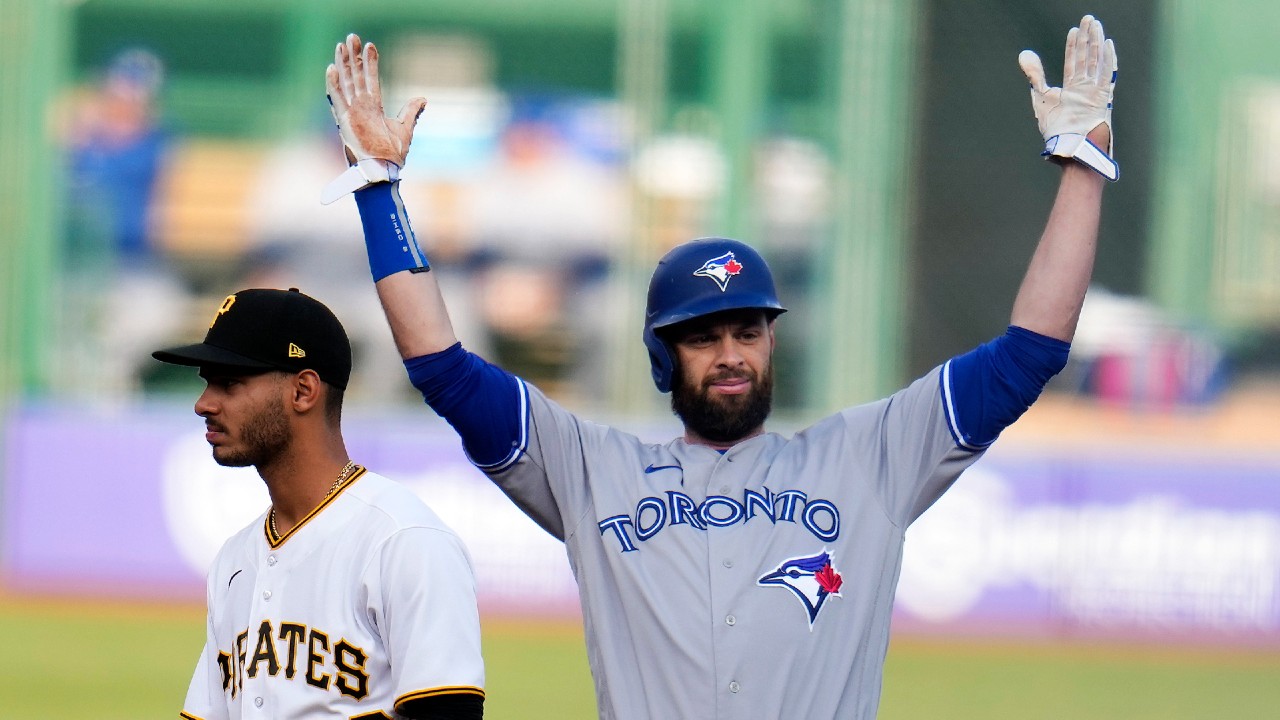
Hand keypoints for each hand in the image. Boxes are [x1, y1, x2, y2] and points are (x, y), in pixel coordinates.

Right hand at [321, 33, 426, 203]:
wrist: (385, 171)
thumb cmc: (393, 154)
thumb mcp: (405, 127)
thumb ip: (411, 111)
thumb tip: (423, 98)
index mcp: (374, 108)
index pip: (372, 79)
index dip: (371, 62)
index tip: (370, 45)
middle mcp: (361, 107)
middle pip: (356, 76)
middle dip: (354, 57)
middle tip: (352, 37)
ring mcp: (352, 113)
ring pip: (346, 83)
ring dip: (343, 64)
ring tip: (341, 45)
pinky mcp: (345, 121)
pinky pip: (338, 99)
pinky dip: (334, 84)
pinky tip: (332, 68)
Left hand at [1018, 15, 1117, 179]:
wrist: (1070, 148)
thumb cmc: (1056, 130)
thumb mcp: (1041, 98)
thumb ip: (1034, 76)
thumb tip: (1024, 54)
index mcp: (1072, 89)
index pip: (1074, 62)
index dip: (1073, 46)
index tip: (1074, 30)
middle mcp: (1086, 88)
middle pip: (1087, 57)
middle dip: (1087, 37)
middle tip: (1088, 19)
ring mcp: (1096, 92)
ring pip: (1097, 61)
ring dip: (1096, 42)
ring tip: (1095, 25)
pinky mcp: (1103, 98)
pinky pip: (1106, 75)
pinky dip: (1107, 59)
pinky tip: (1108, 44)